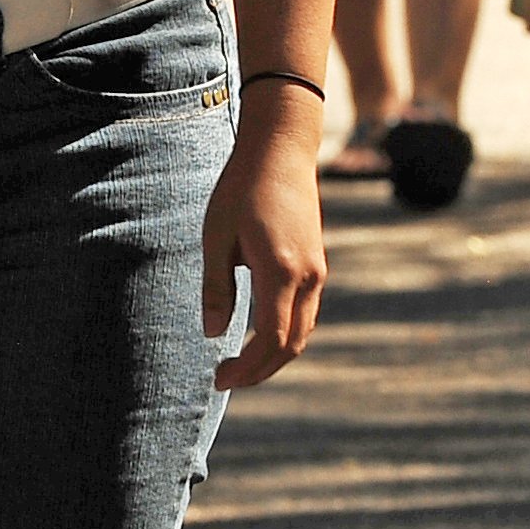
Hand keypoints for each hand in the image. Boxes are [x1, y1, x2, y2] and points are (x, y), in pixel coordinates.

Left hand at [206, 88, 330, 389]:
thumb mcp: (216, 236)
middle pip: (292, 344)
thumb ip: (215, 287)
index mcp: (281, 270)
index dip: (246, 368)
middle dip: (260, 370)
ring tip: (240, 362)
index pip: (270, 340)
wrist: (281, 150)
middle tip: (226, 378)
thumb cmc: (241, 189)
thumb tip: (212, 334)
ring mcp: (317, 271)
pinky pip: (306, 313)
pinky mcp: (317, 264)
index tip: (218, 377)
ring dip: (274, 355)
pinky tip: (258, 334)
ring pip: (303, 331)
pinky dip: (285, 334)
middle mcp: (308, 276)